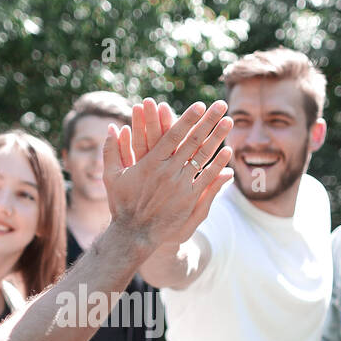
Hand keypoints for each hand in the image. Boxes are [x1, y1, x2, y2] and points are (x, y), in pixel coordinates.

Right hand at [102, 99, 233, 250]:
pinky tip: (227, 151)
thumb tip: (113, 126)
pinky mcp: (189, 200)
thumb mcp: (111, 176)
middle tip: (221, 105)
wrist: (134, 235)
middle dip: (209, 121)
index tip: (200, 105)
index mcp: (151, 163)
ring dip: (218, 137)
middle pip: (193, 141)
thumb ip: (112, 150)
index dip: (188, 119)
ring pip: (203, 157)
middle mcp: (168, 172)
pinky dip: (218, 164)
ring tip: (229, 121)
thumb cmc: (121, 204)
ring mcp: (181, 186)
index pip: (174, 135)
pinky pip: (206, 178)